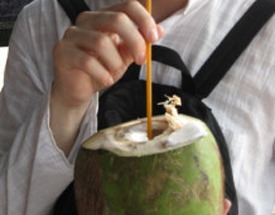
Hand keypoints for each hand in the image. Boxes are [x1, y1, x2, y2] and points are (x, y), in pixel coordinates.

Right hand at [50, 1, 162, 153]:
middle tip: (141, 60)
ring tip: (114, 74)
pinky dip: (101, 73)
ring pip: (101, 42)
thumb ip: (138, 44)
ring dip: (115, 62)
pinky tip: (106, 81)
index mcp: (103, 18)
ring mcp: (72, 35)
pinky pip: (87, 61)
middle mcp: (86, 21)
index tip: (155, 38)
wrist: (79, 89)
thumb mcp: (123, 57)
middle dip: (135, 41)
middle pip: (116, 20)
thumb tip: (160, 30)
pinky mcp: (62, 52)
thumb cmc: (101, 70)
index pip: (127, 6)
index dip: (144, 20)